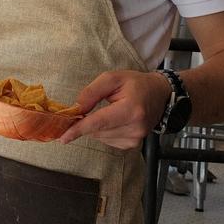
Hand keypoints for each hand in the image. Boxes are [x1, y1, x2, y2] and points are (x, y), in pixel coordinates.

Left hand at [57, 70, 171, 149]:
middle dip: (87, 121)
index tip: (63, 137)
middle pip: (97, 130)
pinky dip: (105, 131)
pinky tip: (114, 120)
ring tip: (110, 110)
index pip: (99, 122)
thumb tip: (76, 109)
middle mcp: (134, 128)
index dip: (79, 129)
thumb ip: (92, 92)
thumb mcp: (112, 78)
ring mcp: (135, 139)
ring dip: (97, 126)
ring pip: (100, 136)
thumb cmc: (136, 84)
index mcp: (131, 110)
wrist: (160, 95)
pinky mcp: (132, 145)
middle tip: (90, 108)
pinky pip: (107, 140)